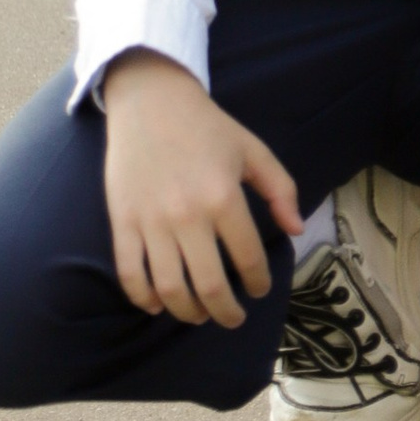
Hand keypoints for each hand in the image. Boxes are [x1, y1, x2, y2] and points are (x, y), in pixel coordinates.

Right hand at [99, 52, 300, 326]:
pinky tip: (159, 304)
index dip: (258, 282)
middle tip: (233, 318)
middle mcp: (187, 216)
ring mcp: (151, 222)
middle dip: (225, 312)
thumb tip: (296, 230)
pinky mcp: (123, 222)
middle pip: (209, 285)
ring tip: (200, 315)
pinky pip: (130, 274)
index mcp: (224, 197)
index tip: (259, 290)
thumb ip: (280, 189)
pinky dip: (144, 298)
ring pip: (169, 288)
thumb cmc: (206, 126)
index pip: (247, 258)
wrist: (150, 101)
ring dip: (187, 312)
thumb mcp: (252, 150)